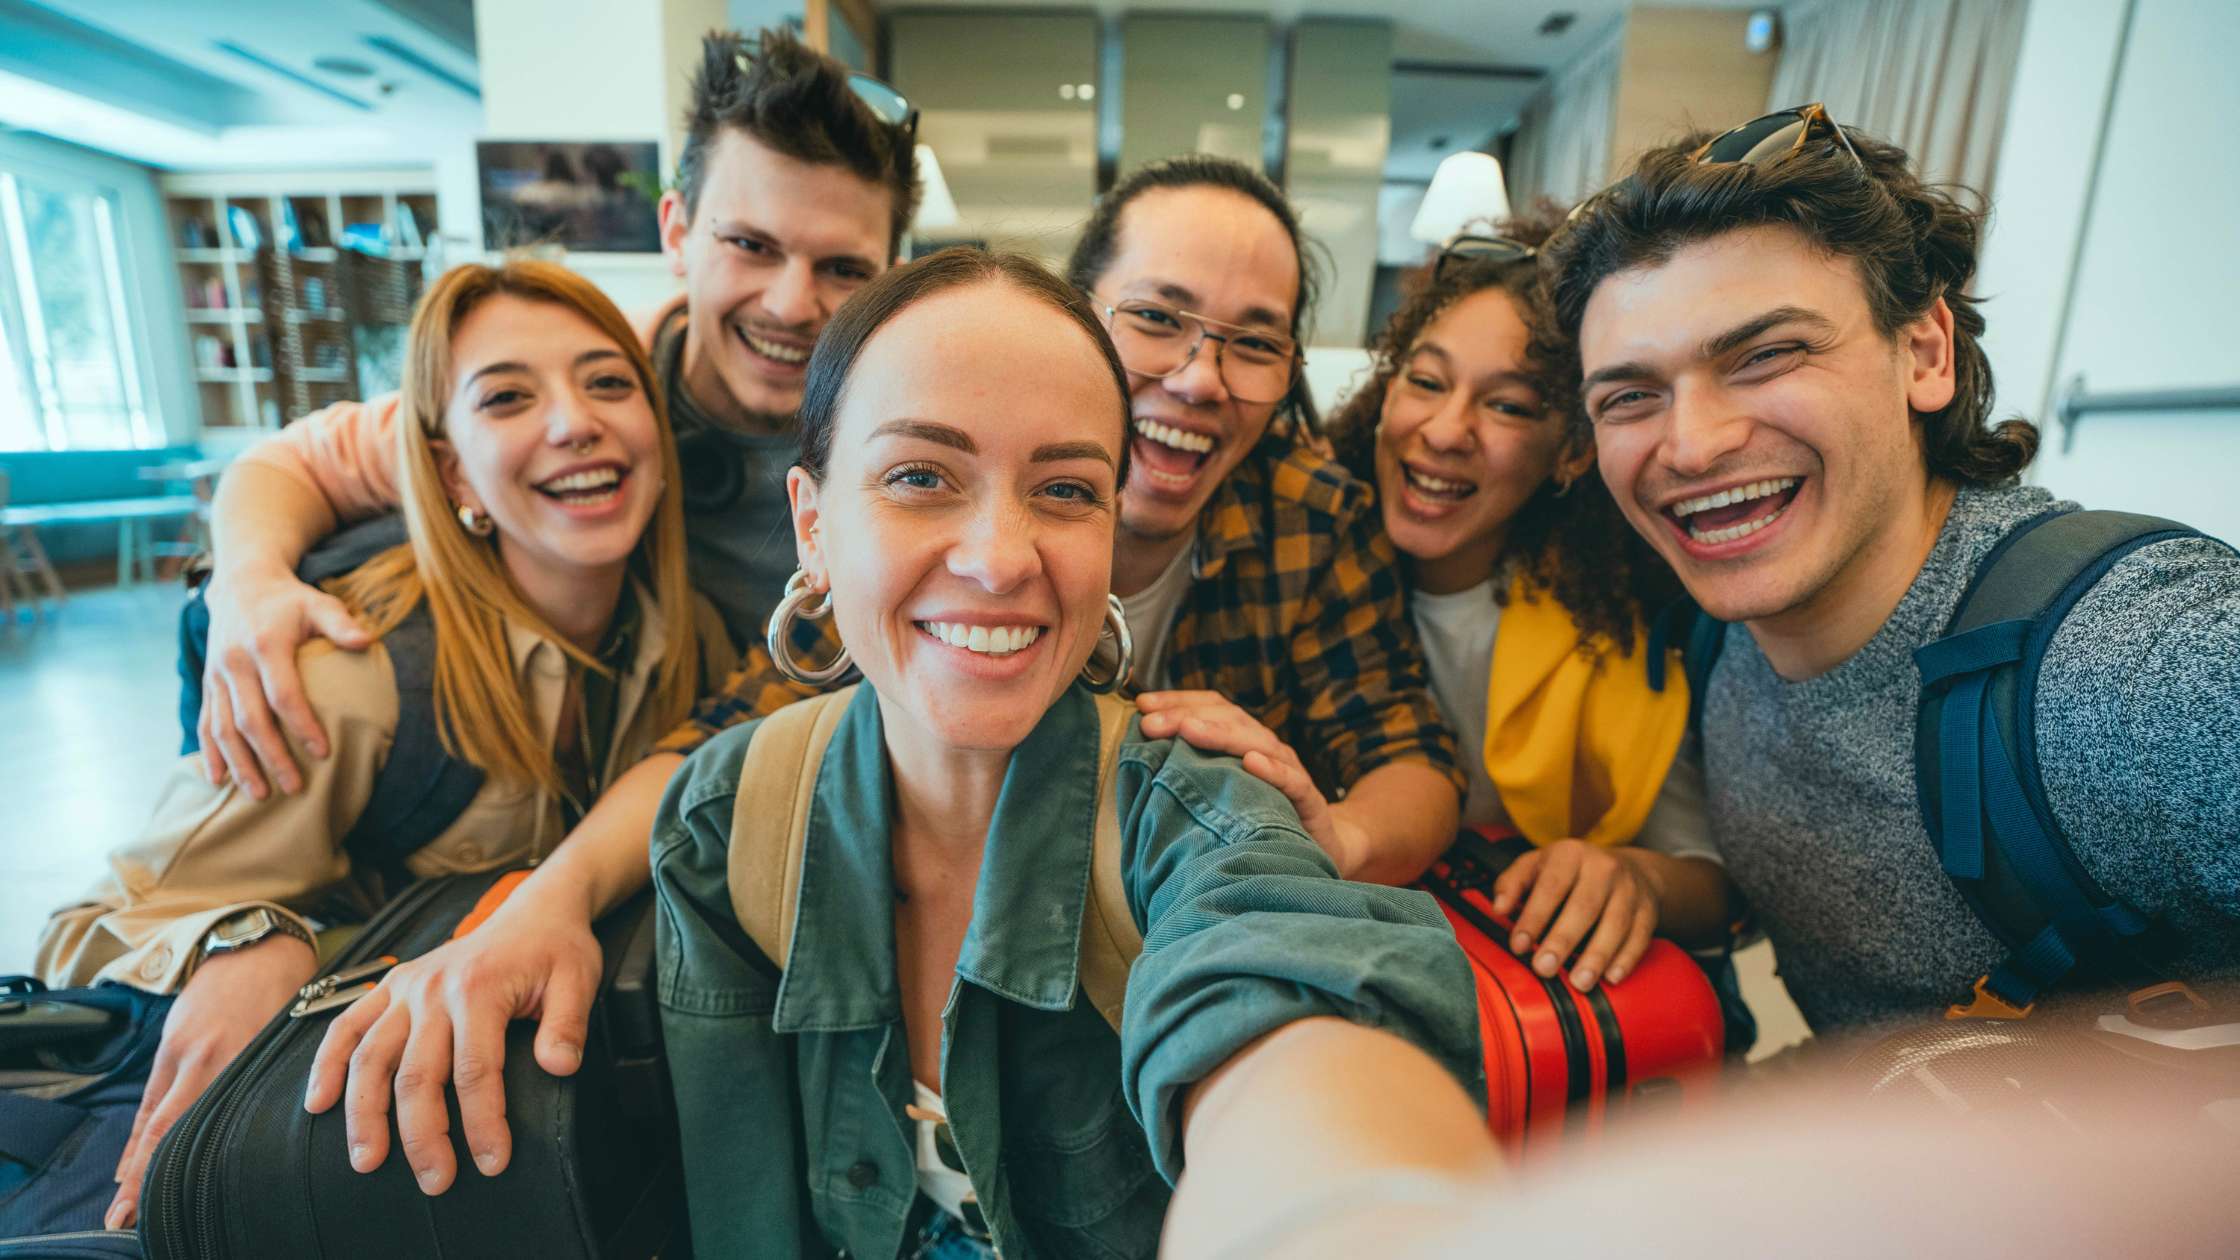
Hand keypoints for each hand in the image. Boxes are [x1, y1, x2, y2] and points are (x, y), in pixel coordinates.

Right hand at [106, 933, 317, 1228]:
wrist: (253, 944)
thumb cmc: (286, 988)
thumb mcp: (291, 1028)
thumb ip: (282, 1073)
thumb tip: (301, 1116)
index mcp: (237, 1055)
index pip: (202, 1119)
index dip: (180, 1161)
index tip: (166, 1199)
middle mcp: (202, 1058)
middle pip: (165, 1127)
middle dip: (144, 1176)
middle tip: (126, 1219)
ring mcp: (180, 1053)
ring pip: (152, 1118)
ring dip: (135, 1164)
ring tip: (121, 1208)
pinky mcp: (169, 1046)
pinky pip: (150, 1100)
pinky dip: (138, 1136)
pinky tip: (129, 1167)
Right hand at [199, 564, 371, 798]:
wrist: (241, 584)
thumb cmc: (290, 600)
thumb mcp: (318, 603)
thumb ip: (341, 623)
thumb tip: (366, 641)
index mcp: (266, 645)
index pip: (284, 694)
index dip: (302, 725)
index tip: (322, 752)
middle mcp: (235, 663)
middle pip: (251, 719)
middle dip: (272, 757)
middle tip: (295, 788)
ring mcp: (217, 675)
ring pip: (223, 727)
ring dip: (240, 764)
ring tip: (259, 795)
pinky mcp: (208, 683)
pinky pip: (204, 722)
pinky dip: (209, 752)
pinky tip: (217, 779)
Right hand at [302, 883, 601, 1194]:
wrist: (534, 911)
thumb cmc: (557, 950)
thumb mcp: (579, 981)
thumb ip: (568, 1026)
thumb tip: (560, 1067)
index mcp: (480, 988)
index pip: (476, 1070)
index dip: (482, 1122)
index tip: (491, 1162)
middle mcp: (433, 988)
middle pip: (417, 1074)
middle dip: (423, 1135)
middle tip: (435, 1181)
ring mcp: (405, 987)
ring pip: (371, 1057)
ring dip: (364, 1114)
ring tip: (367, 1161)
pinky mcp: (389, 987)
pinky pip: (346, 1027)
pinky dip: (327, 1065)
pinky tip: (318, 1104)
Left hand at [1135, 691, 1366, 874]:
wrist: (1321, 849)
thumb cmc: (1260, 817)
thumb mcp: (1222, 790)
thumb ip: (1191, 771)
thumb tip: (1139, 756)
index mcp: (1242, 741)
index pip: (1211, 708)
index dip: (1178, 701)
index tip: (1142, 704)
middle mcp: (1266, 748)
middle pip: (1228, 719)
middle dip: (1186, 716)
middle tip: (1151, 722)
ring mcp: (1289, 771)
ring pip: (1257, 742)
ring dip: (1221, 734)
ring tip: (1189, 731)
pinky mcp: (1309, 800)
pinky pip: (1292, 781)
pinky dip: (1273, 769)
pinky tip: (1251, 763)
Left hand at [1489, 840, 1661, 990]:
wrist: (1627, 867)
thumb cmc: (1570, 872)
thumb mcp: (1536, 865)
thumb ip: (1512, 883)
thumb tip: (1499, 908)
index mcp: (1571, 854)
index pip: (1551, 886)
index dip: (1534, 917)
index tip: (1519, 945)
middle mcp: (1604, 868)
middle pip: (1584, 906)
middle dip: (1562, 940)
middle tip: (1543, 968)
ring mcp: (1629, 889)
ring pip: (1615, 924)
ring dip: (1596, 956)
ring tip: (1579, 982)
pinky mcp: (1648, 910)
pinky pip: (1640, 936)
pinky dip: (1627, 958)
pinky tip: (1612, 977)